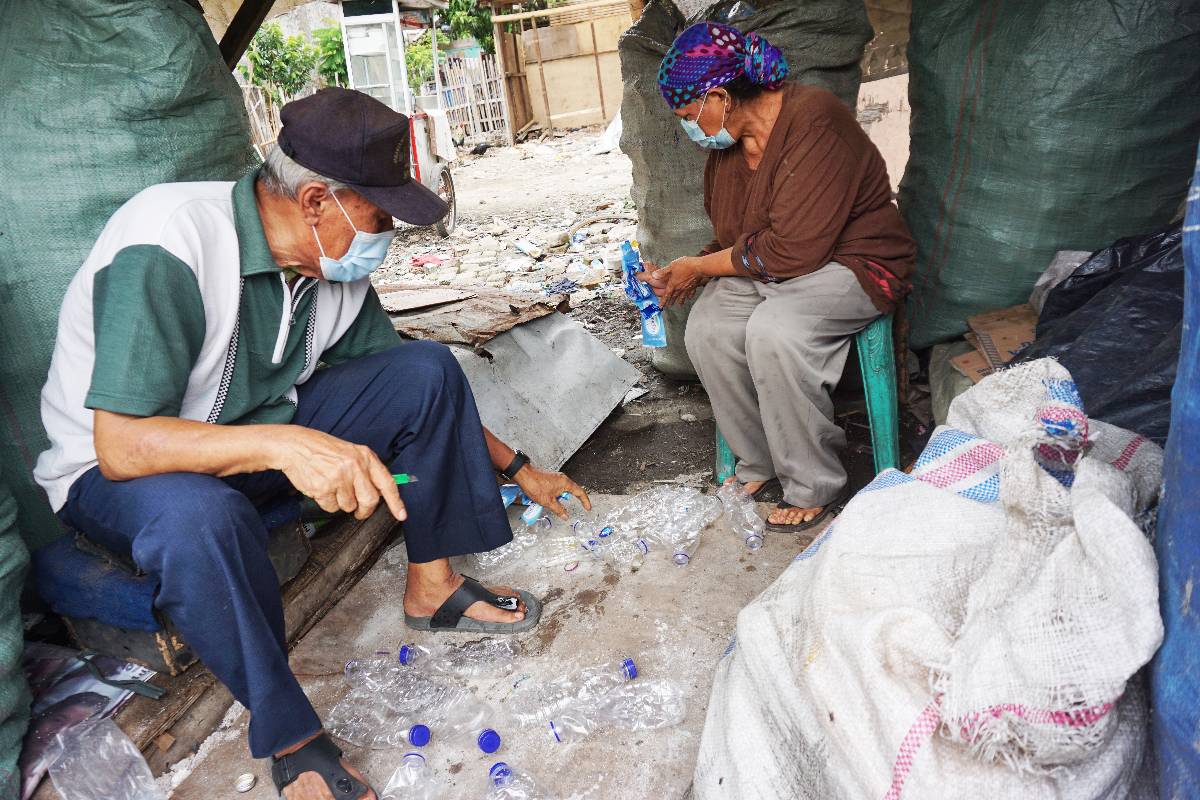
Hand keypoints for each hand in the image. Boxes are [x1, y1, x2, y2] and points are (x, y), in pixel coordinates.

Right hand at [271, 427, 405, 520]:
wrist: (295, 446)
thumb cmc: (323, 449)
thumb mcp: (351, 452)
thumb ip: (366, 469)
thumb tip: (380, 492)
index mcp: (365, 456)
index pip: (387, 482)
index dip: (395, 501)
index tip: (401, 515)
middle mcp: (354, 466)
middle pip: (370, 500)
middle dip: (364, 510)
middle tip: (359, 511)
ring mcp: (339, 478)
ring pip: (349, 506)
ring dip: (341, 503)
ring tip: (332, 487)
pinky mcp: (323, 488)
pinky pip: (331, 508)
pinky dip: (327, 503)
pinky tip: (322, 488)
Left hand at [513, 465, 590, 519]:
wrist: (523, 476)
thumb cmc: (535, 485)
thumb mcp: (548, 502)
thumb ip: (559, 510)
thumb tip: (566, 516)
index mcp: (566, 483)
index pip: (580, 492)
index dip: (585, 501)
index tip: (588, 507)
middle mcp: (562, 479)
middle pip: (570, 492)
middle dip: (564, 501)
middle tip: (559, 507)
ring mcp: (556, 478)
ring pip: (560, 492)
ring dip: (556, 499)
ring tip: (546, 502)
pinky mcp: (549, 479)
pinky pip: (554, 490)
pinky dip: (551, 496)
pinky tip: (543, 499)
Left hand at [637, 257, 703, 306]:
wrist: (699, 267)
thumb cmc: (685, 266)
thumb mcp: (671, 266)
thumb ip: (662, 272)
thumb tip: (654, 275)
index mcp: (673, 284)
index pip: (666, 295)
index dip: (663, 301)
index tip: (661, 306)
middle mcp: (680, 288)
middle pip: (674, 297)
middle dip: (671, 302)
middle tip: (668, 306)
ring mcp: (687, 288)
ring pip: (682, 296)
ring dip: (680, 300)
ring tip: (679, 304)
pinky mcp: (693, 286)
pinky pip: (691, 293)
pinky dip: (690, 296)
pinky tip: (690, 297)